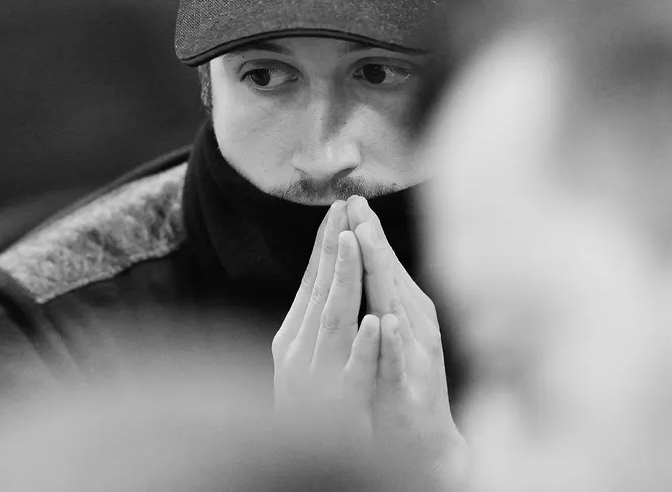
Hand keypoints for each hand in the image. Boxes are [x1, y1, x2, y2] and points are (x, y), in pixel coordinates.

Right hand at [272, 201, 381, 439]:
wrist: (319, 471)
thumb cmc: (320, 414)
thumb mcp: (309, 359)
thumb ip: (314, 318)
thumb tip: (324, 273)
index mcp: (294, 339)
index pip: (312, 281)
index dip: (324, 243)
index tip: (338, 207)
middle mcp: (300, 355)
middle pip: (319, 291)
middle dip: (332, 247)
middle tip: (345, 207)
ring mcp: (318, 381)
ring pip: (333, 322)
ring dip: (343, 280)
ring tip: (354, 243)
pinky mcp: (341, 410)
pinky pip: (353, 373)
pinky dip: (365, 347)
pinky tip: (377, 322)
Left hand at [346, 196, 468, 488]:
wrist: (427, 446)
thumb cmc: (405, 385)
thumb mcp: (392, 334)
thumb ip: (381, 296)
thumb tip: (365, 256)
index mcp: (405, 310)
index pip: (382, 264)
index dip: (366, 231)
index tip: (350, 197)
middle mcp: (414, 326)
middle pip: (388, 275)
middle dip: (371, 237)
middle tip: (354, 202)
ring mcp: (414, 357)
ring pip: (395, 307)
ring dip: (381, 272)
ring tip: (365, 239)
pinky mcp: (410, 391)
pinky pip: (399, 363)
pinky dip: (392, 342)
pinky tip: (386, 321)